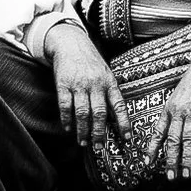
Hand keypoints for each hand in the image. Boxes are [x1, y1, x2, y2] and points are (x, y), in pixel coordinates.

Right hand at [45, 21, 127, 157]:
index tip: (127, 139)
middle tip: (99, 147)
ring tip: (83, 142)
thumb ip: (109, 92)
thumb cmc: (91, 62)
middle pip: (99, 113)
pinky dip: (66, 119)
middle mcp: (95, 84)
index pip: (119, 106)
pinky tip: (68, 128)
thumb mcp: (106, 73)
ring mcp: (79, 84)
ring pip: (82, 112)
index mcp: (109, 82)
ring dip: (83, 130)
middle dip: (100, 132)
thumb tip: (115, 117)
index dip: (124, 123)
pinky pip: (65, 105)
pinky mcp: (63, 84)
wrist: (71, 43)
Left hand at [154, 47, 190, 179]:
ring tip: (187, 173)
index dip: (152, 149)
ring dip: (187, 158)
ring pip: (188, 138)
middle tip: (171, 177)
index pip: (158, 133)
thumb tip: (168, 132)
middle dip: (171, 160)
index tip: (147, 163)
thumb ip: (172, 115)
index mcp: (169, 110)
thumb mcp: (176, 98)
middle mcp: (178, 112)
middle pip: (172, 140)